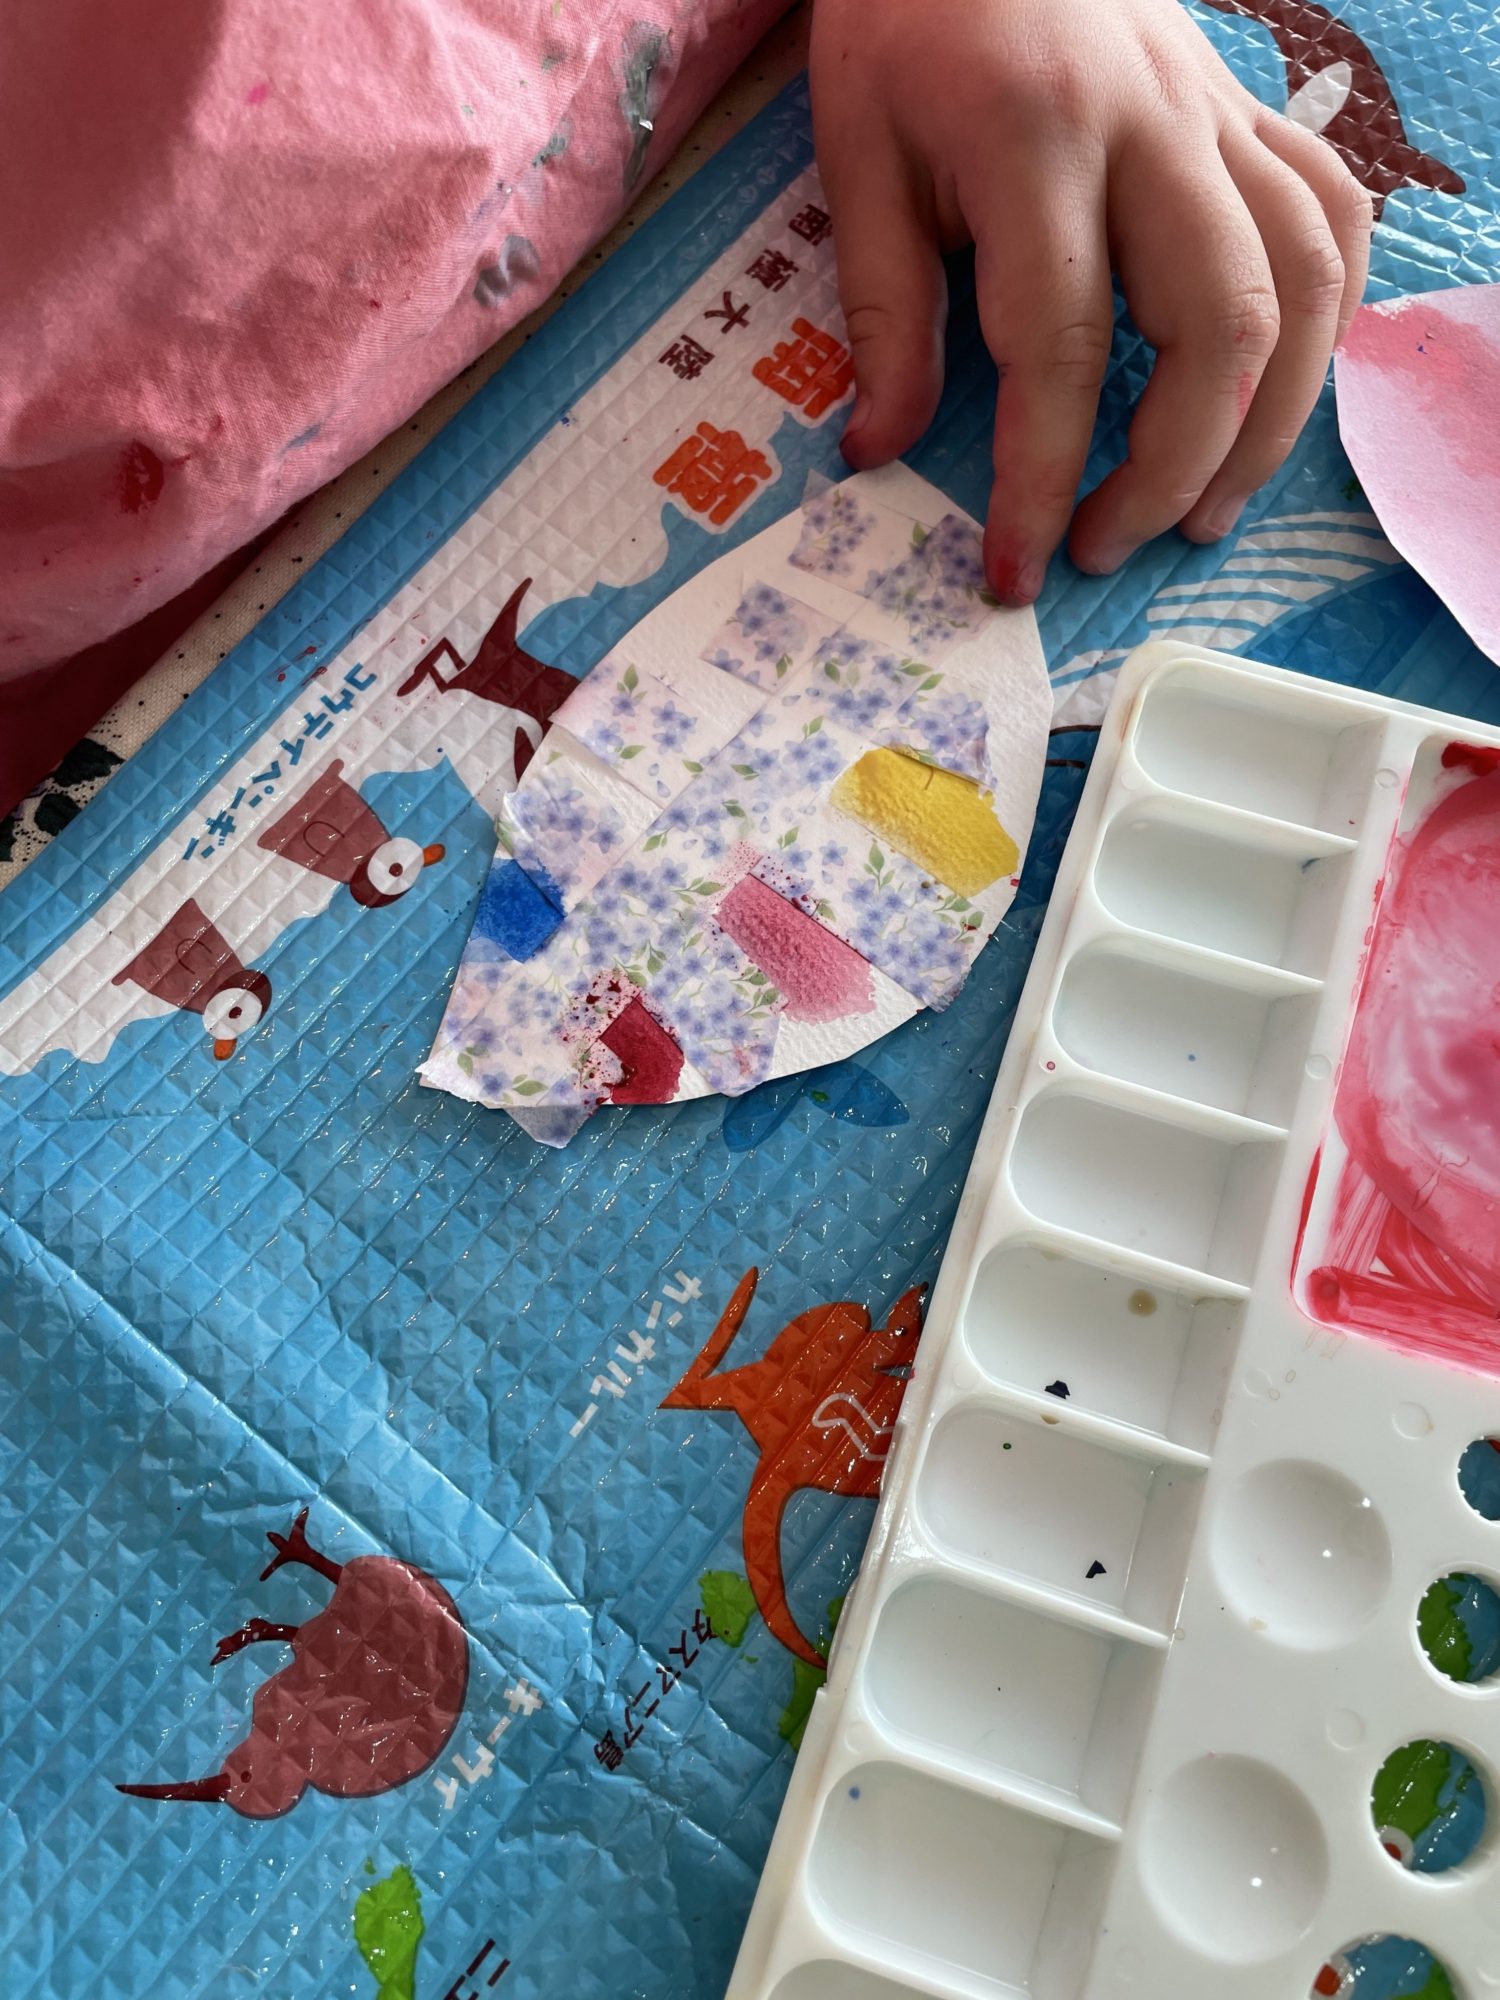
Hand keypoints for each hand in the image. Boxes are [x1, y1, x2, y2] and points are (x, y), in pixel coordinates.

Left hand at [810, 0, 1372, 603]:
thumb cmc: (908, 26)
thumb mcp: (858, 156)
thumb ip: (883, 308)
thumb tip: (882, 452)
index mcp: (1035, 140)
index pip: (1061, 346)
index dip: (1042, 479)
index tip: (1015, 570)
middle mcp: (1154, 128)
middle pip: (1222, 326)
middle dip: (1175, 468)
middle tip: (1109, 547)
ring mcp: (1221, 116)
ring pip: (1305, 283)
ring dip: (1269, 422)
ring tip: (1204, 511)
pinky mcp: (1255, 113)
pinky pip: (1334, 220)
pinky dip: (1322, 324)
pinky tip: (1269, 396)